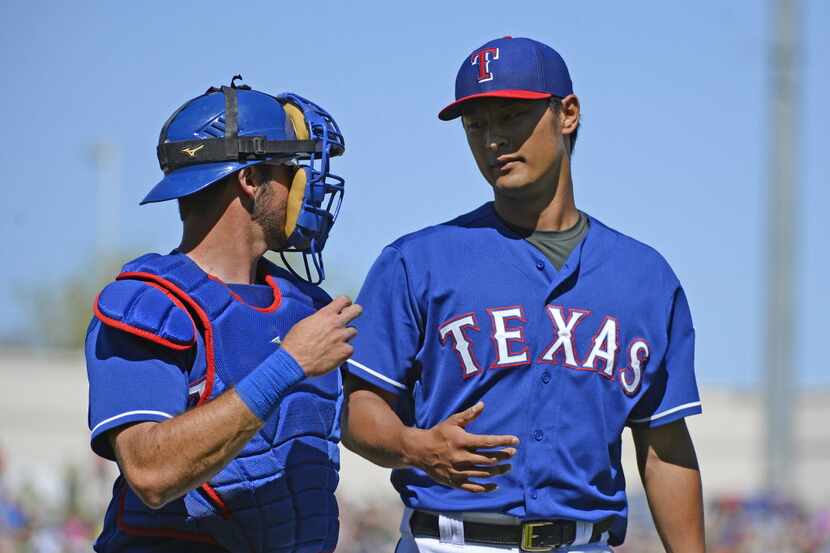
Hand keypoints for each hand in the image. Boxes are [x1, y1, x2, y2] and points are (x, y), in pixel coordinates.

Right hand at [282, 296, 361, 377]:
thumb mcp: (305, 323)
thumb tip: (324, 320)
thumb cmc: (295, 343)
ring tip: (336, 342)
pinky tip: (335, 354)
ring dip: (346, 335)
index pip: (344, 300)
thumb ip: (320, 319)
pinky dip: (344, 351)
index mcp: (325, 315)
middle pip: (357, 310)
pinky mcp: (345, 351)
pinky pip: (350, 348)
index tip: (345, 306)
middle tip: (350, 317)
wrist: (295, 361)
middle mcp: (336, 323)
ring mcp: (342, 337)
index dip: (346, 303)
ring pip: (353, 331)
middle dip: (355, 312)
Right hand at [403, 401, 517, 492]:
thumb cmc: (438, 434)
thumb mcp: (452, 421)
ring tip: (508, 467)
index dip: (503, 441)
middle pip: (489, 459)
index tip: (515, 441)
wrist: (420, 450)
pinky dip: (486, 488)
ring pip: (484, 474)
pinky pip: (474, 488)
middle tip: (512, 454)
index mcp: (462, 441)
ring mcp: (458, 471)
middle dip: (503, 456)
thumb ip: (469, 415)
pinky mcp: (455, 482)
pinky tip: (495, 485)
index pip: (488, 442)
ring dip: (498, 471)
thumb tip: (482, 404)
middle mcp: (462, 457)